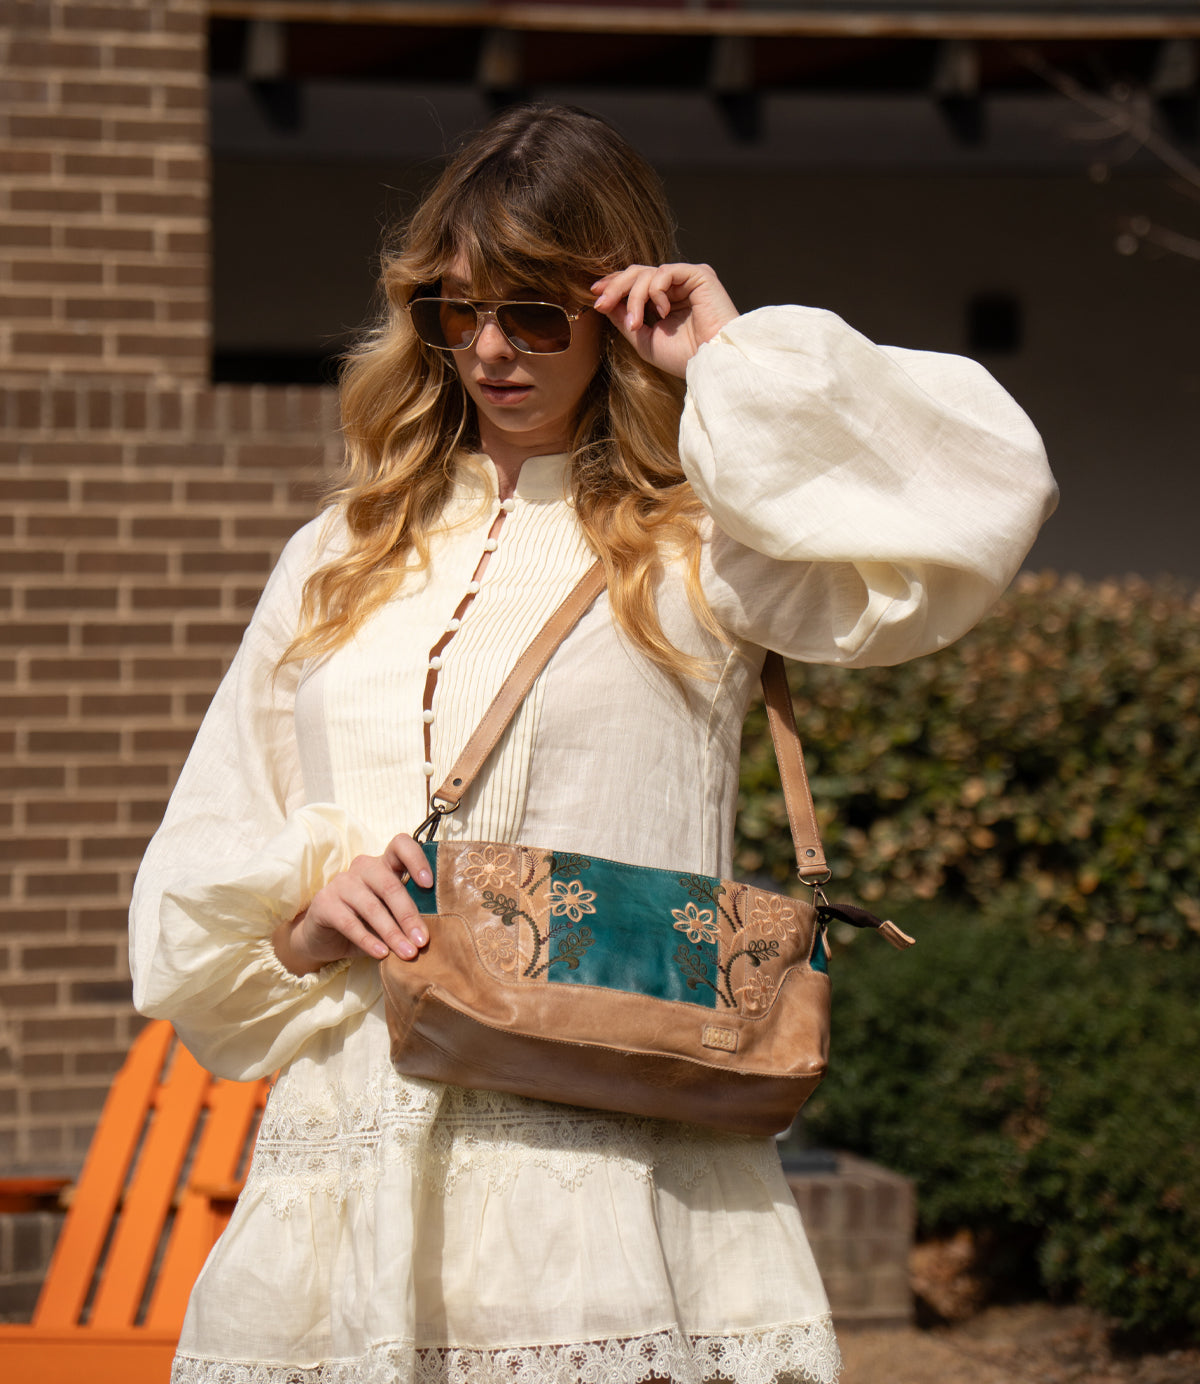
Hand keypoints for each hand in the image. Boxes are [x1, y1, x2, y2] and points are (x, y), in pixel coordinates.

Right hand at [272, 833, 433, 975]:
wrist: (325, 938)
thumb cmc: (367, 924)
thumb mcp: (390, 917)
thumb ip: (407, 917)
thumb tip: (429, 935)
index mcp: (384, 864)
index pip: (400, 846)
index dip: (417, 860)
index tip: (429, 884)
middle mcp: (363, 868)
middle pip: (389, 885)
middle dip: (408, 916)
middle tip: (422, 940)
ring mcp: (342, 883)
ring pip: (372, 906)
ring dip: (392, 933)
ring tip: (407, 953)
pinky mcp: (324, 902)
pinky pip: (349, 923)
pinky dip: (368, 940)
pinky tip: (382, 954)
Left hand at [591, 263, 738, 378]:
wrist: (711, 362)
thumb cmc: (684, 357)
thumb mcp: (645, 340)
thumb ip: (626, 321)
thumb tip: (605, 304)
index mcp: (666, 300)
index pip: (635, 283)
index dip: (614, 285)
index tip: (595, 296)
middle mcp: (676, 287)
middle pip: (637, 273)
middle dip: (615, 287)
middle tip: (601, 303)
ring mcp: (687, 279)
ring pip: (647, 273)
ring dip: (635, 298)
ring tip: (636, 322)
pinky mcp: (698, 274)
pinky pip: (665, 272)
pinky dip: (656, 291)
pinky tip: (663, 311)